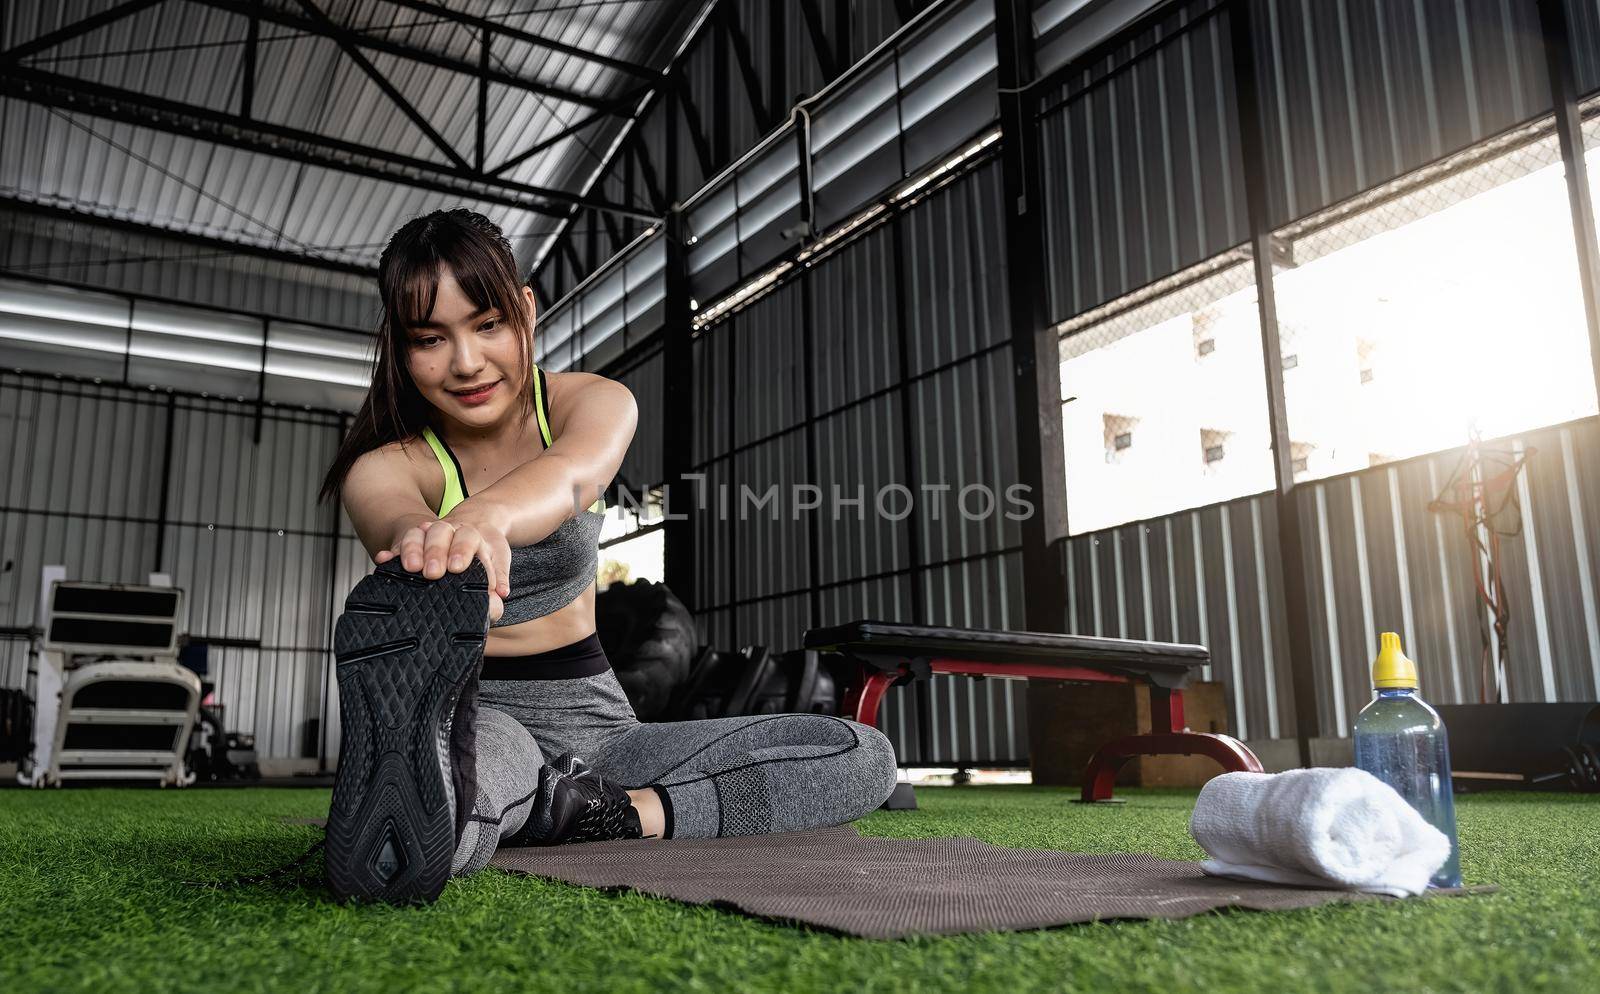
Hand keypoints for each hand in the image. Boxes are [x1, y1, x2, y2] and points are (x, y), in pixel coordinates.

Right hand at [374, 506, 511, 621]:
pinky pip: (398, 545)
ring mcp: (428, 535)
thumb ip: (498, 577)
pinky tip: (384, 559)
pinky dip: (390, 553)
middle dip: (436, 552)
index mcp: (472, 535)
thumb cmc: (483, 551)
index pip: (467, 538)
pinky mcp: (411, 543)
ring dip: (412, 549)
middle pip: (440, 533)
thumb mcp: (496, 561)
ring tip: (411, 567)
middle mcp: (449, 531)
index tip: (458, 567)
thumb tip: (501, 593)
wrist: (470, 526)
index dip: (461, 551)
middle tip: (433, 572)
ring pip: (418, 534)